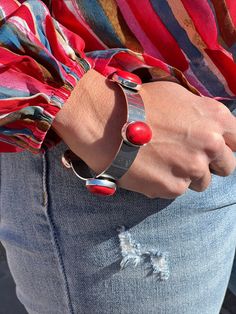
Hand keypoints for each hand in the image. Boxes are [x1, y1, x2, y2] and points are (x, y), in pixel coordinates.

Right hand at [52, 70, 235, 197]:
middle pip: (227, 167)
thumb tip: (211, 129)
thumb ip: (203, 114)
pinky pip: (177, 190)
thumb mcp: (180, 96)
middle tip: (187, 158)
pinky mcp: (173, 187)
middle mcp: (210, 145)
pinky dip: (166, 182)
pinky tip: (149, 168)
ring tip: (163, 162)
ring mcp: (193, 168)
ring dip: (187, 175)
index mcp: (216, 119)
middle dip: (210, 164)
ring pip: (202, 182)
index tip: (215, 150)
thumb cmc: (141, 103)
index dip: (226, 147)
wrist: (108, 120)